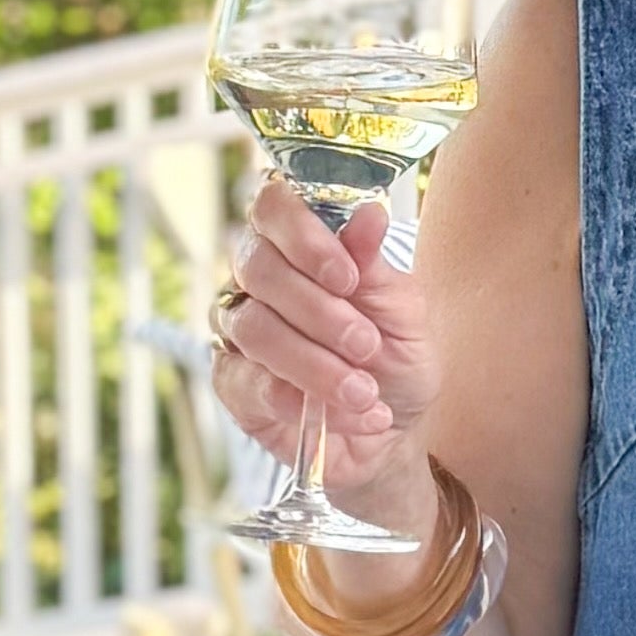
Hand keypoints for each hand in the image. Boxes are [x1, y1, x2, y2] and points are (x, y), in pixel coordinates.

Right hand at [211, 180, 435, 499]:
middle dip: (319, 310)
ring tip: (364, 390)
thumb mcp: (402, 311)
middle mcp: (256, 278)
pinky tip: (352, 412)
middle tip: (366, 344)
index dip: (303, 235)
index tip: (346, 277)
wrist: (396, 430)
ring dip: (316, 363)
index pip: (272, 206)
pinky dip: (306, 400)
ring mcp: (236, 329)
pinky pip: (251, 383)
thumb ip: (376, 265)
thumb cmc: (395, 358)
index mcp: (295, 244)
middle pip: (257, 266)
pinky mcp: (232, 384)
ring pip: (254, 327)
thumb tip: (370, 213)